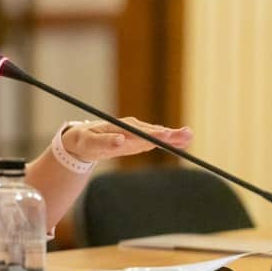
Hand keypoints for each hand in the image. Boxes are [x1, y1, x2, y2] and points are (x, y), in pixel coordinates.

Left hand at [61, 117, 192, 162]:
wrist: (82, 139)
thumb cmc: (84, 140)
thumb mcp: (89, 142)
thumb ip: (105, 142)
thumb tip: (121, 141)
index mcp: (120, 127)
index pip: (140, 131)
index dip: (154, 134)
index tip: (166, 135)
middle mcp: (131, 128)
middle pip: (153, 132)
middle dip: (170, 134)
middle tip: (188, 134)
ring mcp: (135, 133)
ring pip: (156, 135)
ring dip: (172, 136)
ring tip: (189, 135)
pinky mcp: (137, 139)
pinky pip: (154, 139)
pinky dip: (167, 139)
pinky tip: (181, 141)